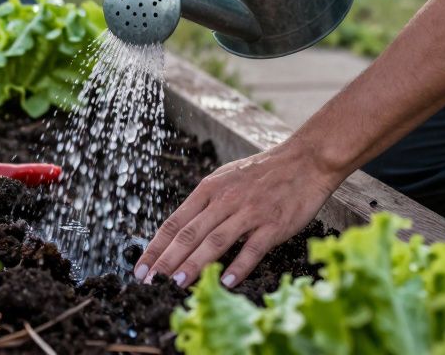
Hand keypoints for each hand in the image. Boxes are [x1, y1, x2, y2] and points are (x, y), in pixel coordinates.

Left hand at [134, 137, 345, 288]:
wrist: (304, 161)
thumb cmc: (262, 173)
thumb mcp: (226, 179)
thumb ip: (205, 203)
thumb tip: (180, 231)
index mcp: (209, 189)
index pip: (175, 222)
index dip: (155, 247)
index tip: (140, 268)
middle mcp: (225, 200)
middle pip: (189, 234)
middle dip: (166, 260)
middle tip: (150, 282)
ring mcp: (249, 212)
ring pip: (215, 242)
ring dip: (194, 264)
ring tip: (177, 284)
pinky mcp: (273, 224)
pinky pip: (252, 249)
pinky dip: (238, 266)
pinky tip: (225, 282)